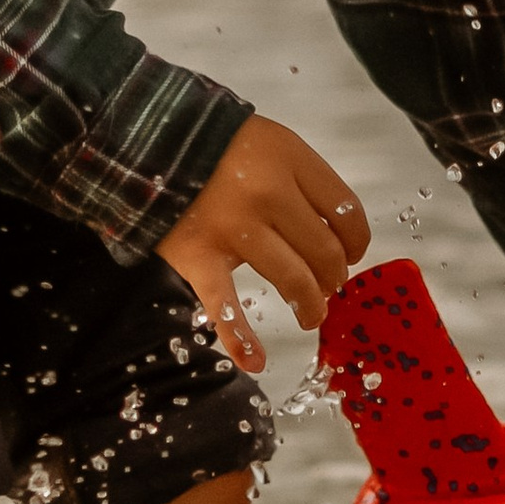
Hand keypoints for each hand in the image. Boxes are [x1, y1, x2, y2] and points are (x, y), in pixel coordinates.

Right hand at [158, 115, 368, 375]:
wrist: (147, 142)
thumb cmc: (216, 145)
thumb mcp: (269, 142)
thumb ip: (301, 179)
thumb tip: (333, 233)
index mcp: (290, 160)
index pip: (345, 211)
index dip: (356, 241)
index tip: (352, 253)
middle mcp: (269, 193)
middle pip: (323, 250)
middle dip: (333, 276)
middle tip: (329, 285)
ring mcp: (234, 229)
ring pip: (293, 279)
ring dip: (310, 304)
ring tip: (312, 315)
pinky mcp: (200, 257)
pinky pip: (225, 306)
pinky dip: (240, 339)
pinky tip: (255, 361)